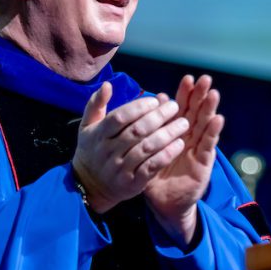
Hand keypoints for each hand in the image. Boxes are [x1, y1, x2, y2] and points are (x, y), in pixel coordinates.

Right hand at [72, 81, 189, 213]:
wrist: (91, 185)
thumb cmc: (93, 149)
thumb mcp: (87, 126)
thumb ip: (96, 104)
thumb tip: (107, 84)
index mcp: (98, 135)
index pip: (120, 118)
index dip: (139, 107)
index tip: (155, 100)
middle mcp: (108, 151)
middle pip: (136, 131)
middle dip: (158, 117)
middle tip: (175, 107)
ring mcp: (120, 168)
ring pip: (147, 148)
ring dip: (167, 134)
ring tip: (183, 123)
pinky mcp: (132, 183)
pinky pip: (152, 167)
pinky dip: (166, 155)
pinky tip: (179, 144)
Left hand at [145, 75, 223, 245]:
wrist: (165, 203)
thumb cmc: (155, 175)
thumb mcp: (147, 150)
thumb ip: (148, 127)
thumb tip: (151, 101)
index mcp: (174, 132)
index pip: (181, 109)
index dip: (185, 94)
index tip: (187, 79)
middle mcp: (189, 138)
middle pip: (196, 113)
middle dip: (200, 96)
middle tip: (205, 79)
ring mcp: (198, 149)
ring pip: (204, 125)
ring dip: (210, 109)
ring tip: (214, 93)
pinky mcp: (204, 163)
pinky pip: (208, 145)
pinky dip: (212, 132)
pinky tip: (218, 119)